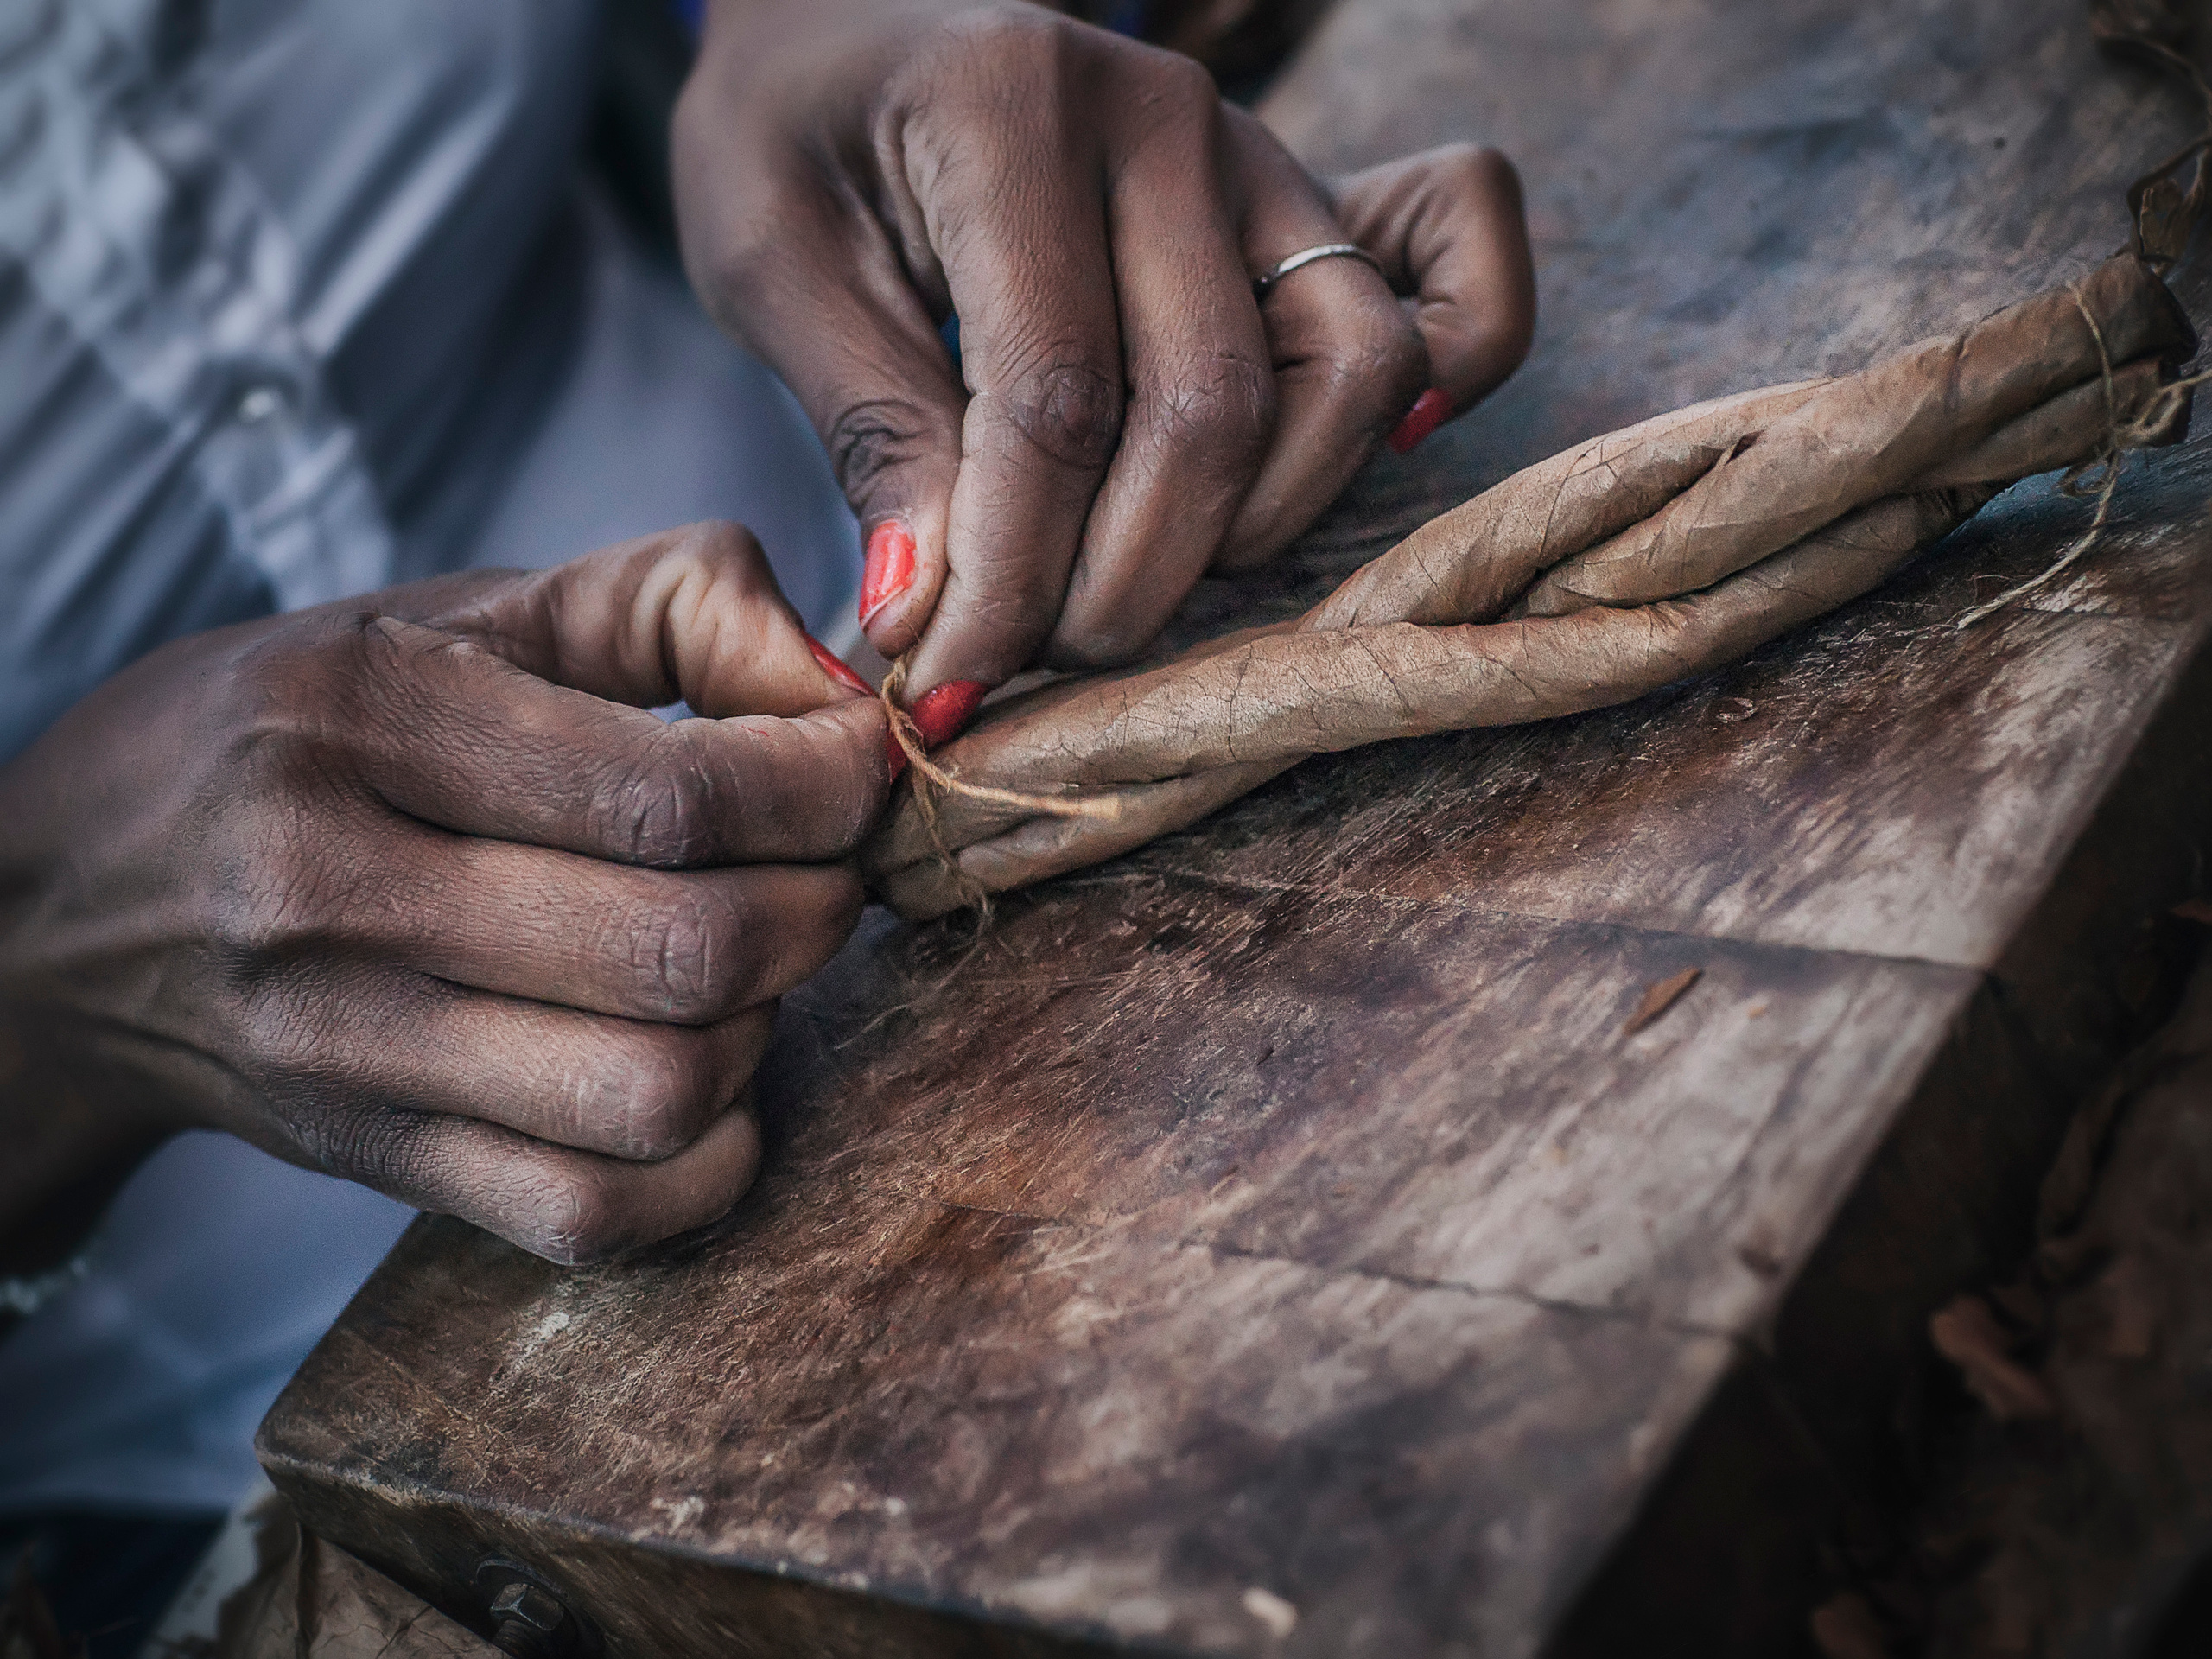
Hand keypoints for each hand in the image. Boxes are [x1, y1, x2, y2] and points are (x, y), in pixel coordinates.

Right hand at [0, 525, 888, 1268]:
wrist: (61, 912)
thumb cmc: (288, 732)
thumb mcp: (447, 618)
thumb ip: (663, 608)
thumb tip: (839, 685)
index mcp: (355, 722)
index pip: (665, 790)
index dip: (823, 783)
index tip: (863, 762)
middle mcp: (332, 895)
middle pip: (683, 950)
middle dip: (820, 903)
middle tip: (831, 860)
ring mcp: (346, 1053)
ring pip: (658, 1093)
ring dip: (769, 1029)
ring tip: (756, 961)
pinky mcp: (371, 1164)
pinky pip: (597, 1216)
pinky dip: (707, 1159)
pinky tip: (709, 1073)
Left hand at [673, 0, 1533, 724]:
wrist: (862, 12)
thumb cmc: (801, 130)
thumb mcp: (771, 262)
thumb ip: (870, 430)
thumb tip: (935, 617)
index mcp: (1014, 106)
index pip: (1053, 397)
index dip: (1010, 573)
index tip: (950, 676)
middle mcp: (1170, 120)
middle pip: (1210, 409)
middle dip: (1123, 582)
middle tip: (1028, 652)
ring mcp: (1261, 158)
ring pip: (1348, 380)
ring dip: (1252, 529)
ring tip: (1120, 580)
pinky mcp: (1304, 208)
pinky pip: (1431, 320)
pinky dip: (1374, 430)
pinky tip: (1268, 495)